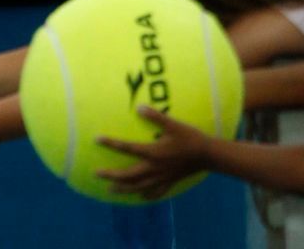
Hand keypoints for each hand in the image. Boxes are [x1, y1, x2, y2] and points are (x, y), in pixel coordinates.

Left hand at [95, 107, 215, 198]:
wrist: (207, 156)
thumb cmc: (189, 137)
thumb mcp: (173, 124)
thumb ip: (155, 116)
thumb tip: (139, 107)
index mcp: (152, 153)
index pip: (127, 148)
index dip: (111, 144)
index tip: (97, 139)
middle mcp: (154, 168)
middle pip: (128, 175)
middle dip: (111, 175)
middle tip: (96, 174)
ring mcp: (161, 178)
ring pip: (138, 187)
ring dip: (123, 189)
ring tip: (110, 190)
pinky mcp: (169, 182)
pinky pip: (154, 192)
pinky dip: (145, 195)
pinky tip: (139, 196)